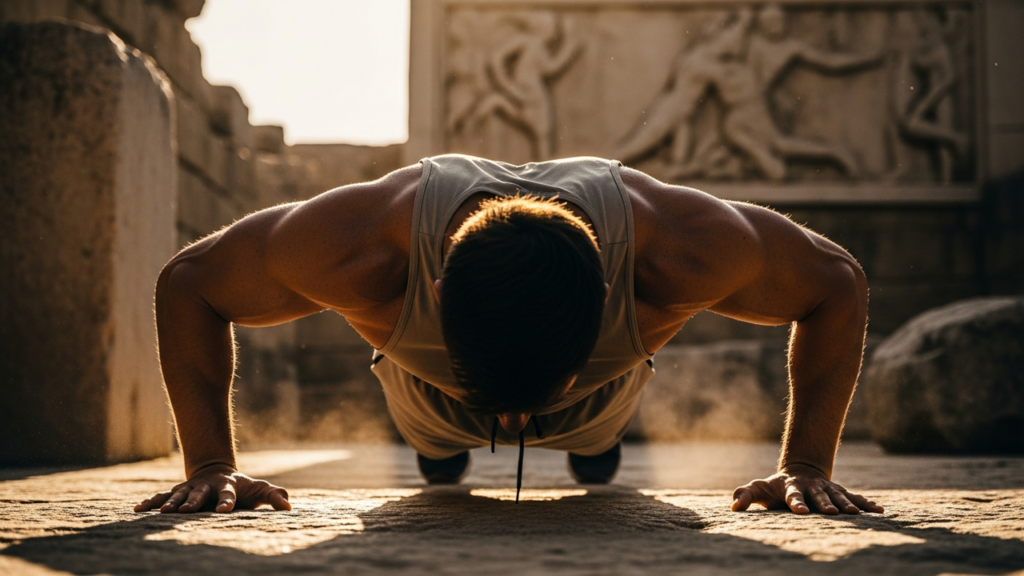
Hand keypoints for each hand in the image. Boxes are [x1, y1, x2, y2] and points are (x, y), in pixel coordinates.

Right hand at [134, 463, 290, 513]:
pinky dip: (150, 502)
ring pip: (178, 494)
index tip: (224, 510)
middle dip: (193, 501)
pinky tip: (138, 509)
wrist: (219, 472)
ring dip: (170, 502)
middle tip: (186, 511)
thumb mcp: (259, 490)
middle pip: (200, 494)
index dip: (227, 501)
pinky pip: (162, 496)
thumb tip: (289, 506)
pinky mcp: (177, 492)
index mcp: (228, 486)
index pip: (229, 495)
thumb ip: (273, 496)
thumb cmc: (243, 487)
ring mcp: (190, 488)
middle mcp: (207, 486)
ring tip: (163, 512)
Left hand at [731, 464, 883, 514]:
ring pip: (839, 496)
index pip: (792, 496)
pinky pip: (855, 497)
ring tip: (856, 514)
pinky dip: (867, 503)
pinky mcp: (839, 492)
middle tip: (833, 514)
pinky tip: (880, 511)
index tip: (801, 512)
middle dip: (825, 504)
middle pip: (819, 496)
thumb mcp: (759, 489)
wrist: (799, 472)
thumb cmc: (775, 486)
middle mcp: (811, 488)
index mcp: (791, 488)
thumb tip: (733, 507)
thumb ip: (745, 495)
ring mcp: (827, 489)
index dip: (796, 503)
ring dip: (847, 504)